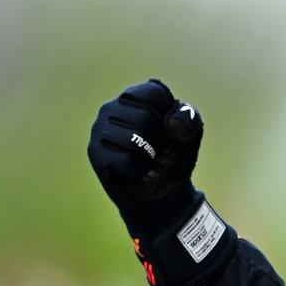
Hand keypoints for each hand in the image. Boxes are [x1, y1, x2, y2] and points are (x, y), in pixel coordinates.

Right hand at [87, 79, 203, 227]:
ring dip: (148, 156)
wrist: (164, 193)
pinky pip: (124, 160)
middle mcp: (112, 107)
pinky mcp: (94, 153)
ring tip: (144, 159)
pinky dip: (137, 170)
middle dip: (160, 138)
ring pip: (133, 139)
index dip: (170, 115)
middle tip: (156, 149)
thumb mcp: (190, 135)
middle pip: (144, 115)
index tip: (169, 129)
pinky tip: (133, 171)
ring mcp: (99, 129)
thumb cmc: (173, 158)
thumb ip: (189, 119)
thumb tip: (171, 122)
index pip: (154, 92)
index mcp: (135, 96)